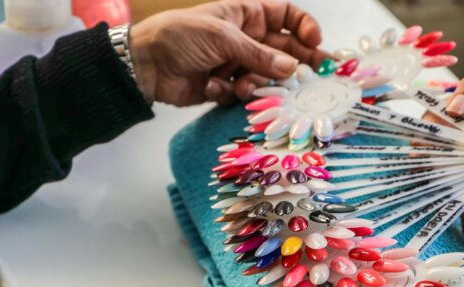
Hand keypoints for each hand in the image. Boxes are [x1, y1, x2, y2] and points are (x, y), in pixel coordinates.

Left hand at [129, 0, 329, 105]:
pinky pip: (245, 93)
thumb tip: (291, 68)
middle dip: (298, 63)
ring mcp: (238, 63)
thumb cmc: (180, 36)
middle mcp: (247, 39)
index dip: (304, 27)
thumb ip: (258, 55)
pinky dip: (231, 93)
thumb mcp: (222, 37)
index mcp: (246, 15)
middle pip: (285, 50)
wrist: (146, 65)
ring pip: (267, 77)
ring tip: (240, 86)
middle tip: (317, 77)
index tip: (315, 42)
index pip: (286, 16)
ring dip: (256, 83)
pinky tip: (212, 87)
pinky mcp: (228, 87)